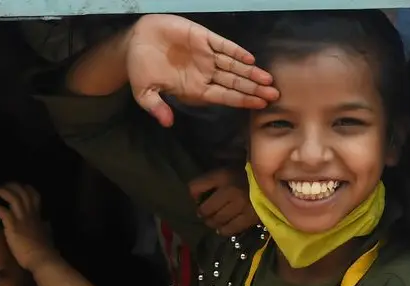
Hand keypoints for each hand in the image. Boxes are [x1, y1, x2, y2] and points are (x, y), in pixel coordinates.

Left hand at [0, 183, 55, 269]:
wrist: (41, 258)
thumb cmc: (43, 250)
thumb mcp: (46, 234)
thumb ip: (44, 226)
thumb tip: (46, 222)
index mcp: (37, 215)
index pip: (33, 195)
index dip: (25, 188)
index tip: (17, 188)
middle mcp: (30, 213)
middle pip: (22, 192)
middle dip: (11, 185)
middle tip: (1, 186)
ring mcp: (21, 218)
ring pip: (13, 197)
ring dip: (2, 191)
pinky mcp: (13, 225)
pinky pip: (2, 211)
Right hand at [125, 14, 278, 126]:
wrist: (134, 42)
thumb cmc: (139, 68)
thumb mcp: (143, 92)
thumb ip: (156, 107)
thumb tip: (167, 123)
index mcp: (194, 89)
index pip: (224, 96)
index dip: (242, 100)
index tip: (259, 105)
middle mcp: (204, 74)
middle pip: (234, 83)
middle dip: (254, 89)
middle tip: (274, 95)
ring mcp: (205, 56)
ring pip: (234, 66)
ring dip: (251, 73)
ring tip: (269, 79)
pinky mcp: (203, 38)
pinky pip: (223, 45)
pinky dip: (236, 51)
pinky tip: (250, 58)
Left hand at [190, 168, 257, 235]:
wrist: (278, 178)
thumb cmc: (251, 170)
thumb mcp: (232, 162)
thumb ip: (215, 172)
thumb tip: (198, 190)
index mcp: (223, 175)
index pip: (195, 187)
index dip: (193, 194)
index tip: (198, 197)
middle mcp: (230, 190)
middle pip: (205, 208)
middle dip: (202, 212)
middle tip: (204, 214)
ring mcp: (240, 205)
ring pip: (217, 220)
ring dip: (212, 222)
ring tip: (213, 221)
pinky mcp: (250, 217)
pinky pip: (231, 228)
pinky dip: (224, 230)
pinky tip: (222, 228)